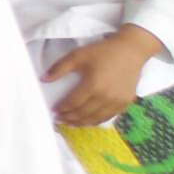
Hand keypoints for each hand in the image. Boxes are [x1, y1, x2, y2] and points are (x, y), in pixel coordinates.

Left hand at [46, 25, 161, 127]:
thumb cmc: (102, 52)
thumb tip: (43, 79)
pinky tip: (88, 121)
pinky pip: (108, 117)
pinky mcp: (126, 102)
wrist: (131, 50)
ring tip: (70, 123)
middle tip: (59, 119)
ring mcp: (117, 101)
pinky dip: (96, 121)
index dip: (62, 109)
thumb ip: (59, 68)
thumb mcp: (78, 55)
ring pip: (95, 118)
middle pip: (83, 113)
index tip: (53, 111)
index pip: (73, 103)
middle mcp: (106, 97)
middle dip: (69, 118)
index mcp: (93, 86)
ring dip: (81, 123)